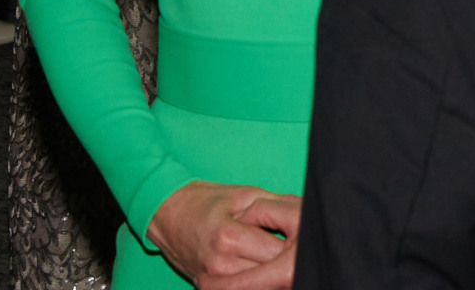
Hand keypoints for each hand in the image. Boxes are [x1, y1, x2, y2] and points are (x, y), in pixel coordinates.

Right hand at [145, 182, 299, 288]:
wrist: (166, 213)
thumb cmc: (206, 201)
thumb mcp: (245, 194)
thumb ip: (278, 205)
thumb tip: (308, 213)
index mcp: (229, 236)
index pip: (277, 254)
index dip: (294, 247)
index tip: (299, 239)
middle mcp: (221, 264)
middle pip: (270, 276)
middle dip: (285, 264)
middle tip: (293, 252)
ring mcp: (213, 280)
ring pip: (258, 287)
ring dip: (271, 276)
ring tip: (274, 261)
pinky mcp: (209, 287)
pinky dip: (255, 282)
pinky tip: (260, 271)